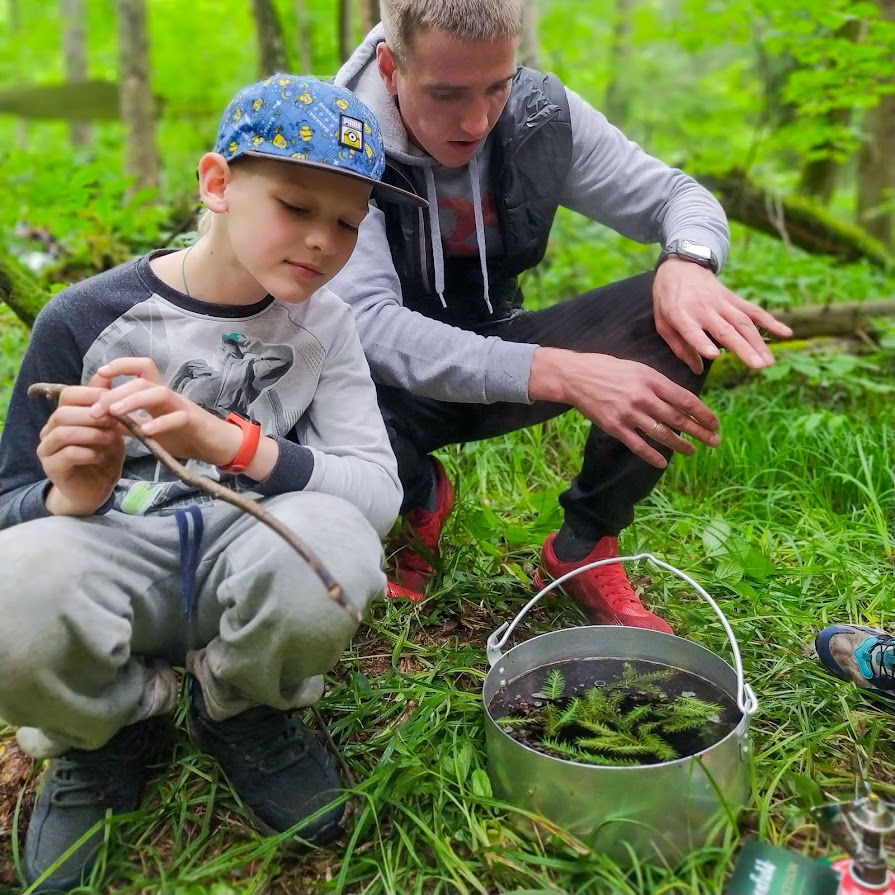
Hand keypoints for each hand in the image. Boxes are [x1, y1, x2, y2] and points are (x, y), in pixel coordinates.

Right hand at [38, 376, 125, 515]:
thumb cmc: (104, 456)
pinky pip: (67, 454)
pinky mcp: (51, 468)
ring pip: (63, 431)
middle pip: (64, 411)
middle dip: (94, 415)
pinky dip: (88, 452)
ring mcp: (47, 449)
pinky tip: (102, 456)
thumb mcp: (111, 428)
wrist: (96, 490)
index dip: (94, 395)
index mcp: (63, 416)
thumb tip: (107, 374)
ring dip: (92, 433)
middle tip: (117, 423)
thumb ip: (107, 405)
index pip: (69, 394)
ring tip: (112, 439)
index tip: (117, 402)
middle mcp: (50, 430)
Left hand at [88, 357, 241, 466]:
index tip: (101, 373)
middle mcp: (169, 396)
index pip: (141, 368)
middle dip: (116, 392)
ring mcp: (182, 407)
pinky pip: (177, 417)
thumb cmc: (185, 436)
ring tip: (114, 414)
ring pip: (158, 393)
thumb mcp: (152, 430)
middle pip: (142, 381)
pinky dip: (160, 424)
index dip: (121, 365)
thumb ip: (131, 425)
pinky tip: (145, 432)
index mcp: (158, 395)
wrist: (217, 446)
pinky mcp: (194, 421)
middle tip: (95, 410)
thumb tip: (104, 421)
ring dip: (133, 401)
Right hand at [529, 347, 720, 467]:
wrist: (576, 376)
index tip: (715, 423)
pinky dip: (652, 455)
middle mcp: (643, 397)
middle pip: (678, 419)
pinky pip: (638, 445)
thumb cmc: (608, 369)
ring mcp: (629, 414)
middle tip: (715, 441)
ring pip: (661, 434)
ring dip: (680, 445)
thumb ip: (659, 384)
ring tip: (693, 451)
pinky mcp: (615, 427)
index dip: (703, 414)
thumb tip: (681, 400)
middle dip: (700, 432)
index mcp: (652, 380)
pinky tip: (663, 462)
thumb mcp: (638, 368)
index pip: (685, 400)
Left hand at [653, 258, 792, 373]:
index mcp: (681, 315)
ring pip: (743, 323)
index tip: (715, 355)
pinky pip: (754, 311)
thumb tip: (697, 369)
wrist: (682, 265)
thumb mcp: (663, 322)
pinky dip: (771, 321)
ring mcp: (722, 303)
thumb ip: (679, 347)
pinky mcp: (734, 299)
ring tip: (768, 362)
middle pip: (726, 331)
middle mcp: (704, 309)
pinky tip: (786, 333)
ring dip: (758, 342)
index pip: (692, 331)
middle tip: (757, 366)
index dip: (703, 343)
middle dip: (743, 348)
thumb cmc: (668, 299)